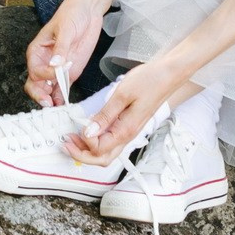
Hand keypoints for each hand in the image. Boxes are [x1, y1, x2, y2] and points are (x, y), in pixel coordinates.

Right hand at [25, 2, 106, 105]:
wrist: (88, 12)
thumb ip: (60, 48)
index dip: (45, 75)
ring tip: (58, 109)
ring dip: (51, 100)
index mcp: (37, 52)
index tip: (57, 72)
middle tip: (48, 103)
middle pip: (35, 85)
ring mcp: (57, 70)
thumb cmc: (71, 15)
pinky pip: (62, 90)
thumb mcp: (65, 30)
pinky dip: (62, 99)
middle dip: (39, 95)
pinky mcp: (69, 74)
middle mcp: (44, 63)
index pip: (35, 70)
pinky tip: (65, 105)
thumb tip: (54, 64)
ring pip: (47, 91)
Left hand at [63, 60, 185, 165]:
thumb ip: (105, 115)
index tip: (76, 127)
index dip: (84, 142)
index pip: (99, 149)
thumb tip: (89, 132)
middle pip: (102, 158)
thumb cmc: (149, 81)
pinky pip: (111, 141)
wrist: (167, 76)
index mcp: (126, 130)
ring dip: (87, 149)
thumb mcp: (122, 94)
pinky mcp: (128, 126)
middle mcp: (128, 135)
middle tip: (66, 142)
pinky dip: (96, 141)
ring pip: (106, 152)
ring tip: (72, 137)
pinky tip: (88, 130)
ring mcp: (128, 132)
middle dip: (81, 154)